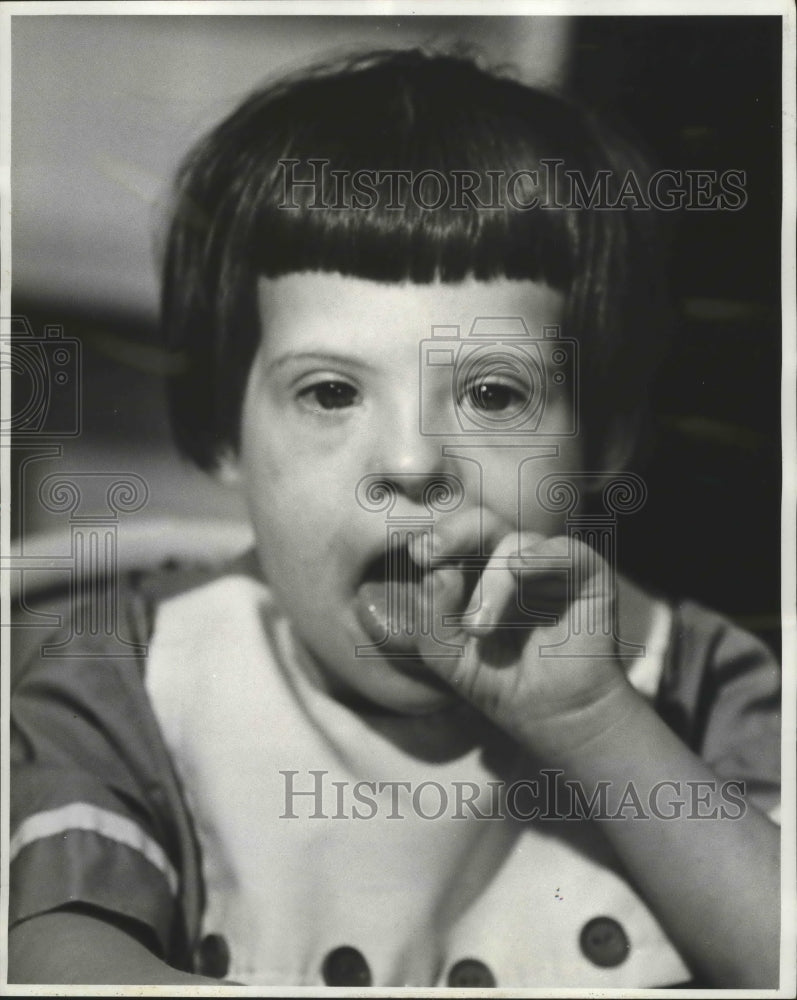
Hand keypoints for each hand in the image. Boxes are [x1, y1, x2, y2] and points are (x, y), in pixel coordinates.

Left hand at [415, 521, 635, 764]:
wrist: (552, 717)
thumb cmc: (498, 681)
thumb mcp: (448, 655)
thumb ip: (432, 617)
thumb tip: (436, 574)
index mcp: (477, 570)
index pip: (455, 538)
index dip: (436, 539)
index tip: (417, 554)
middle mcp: (513, 560)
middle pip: (483, 523)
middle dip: (454, 533)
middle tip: (430, 553)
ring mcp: (550, 565)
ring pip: (515, 544)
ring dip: (491, 585)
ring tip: (478, 630)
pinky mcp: (588, 575)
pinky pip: (566, 550)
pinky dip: (542, 555)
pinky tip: (519, 568)